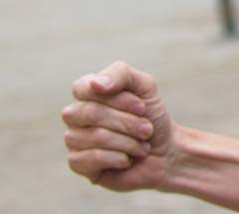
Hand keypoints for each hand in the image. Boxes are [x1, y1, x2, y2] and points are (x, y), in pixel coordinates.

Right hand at [62, 61, 176, 191]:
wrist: (165, 152)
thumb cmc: (151, 116)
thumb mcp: (145, 87)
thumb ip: (121, 74)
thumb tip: (96, 84)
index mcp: (87, 93)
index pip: (83, 88)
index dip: (118, 98)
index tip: (142, 107)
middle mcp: (75, 115)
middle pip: (91, 113)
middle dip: (128, 122)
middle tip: (147, 129)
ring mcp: (74, 139)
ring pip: (95, 136)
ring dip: (128, 142)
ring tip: (141, 145)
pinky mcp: (77, 163)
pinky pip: (91, 158)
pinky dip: (119, 158)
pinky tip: (127, 159)